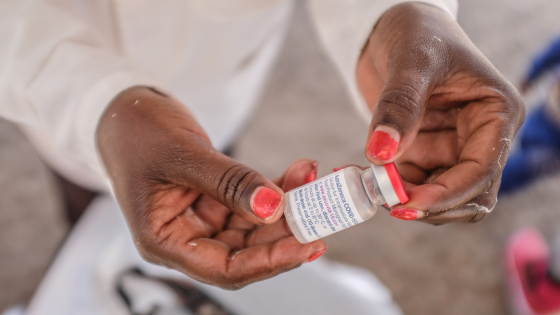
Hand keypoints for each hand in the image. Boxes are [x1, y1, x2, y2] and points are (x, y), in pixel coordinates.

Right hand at [97, 87, 325, 288]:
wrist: (124, 109)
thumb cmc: (138, 132)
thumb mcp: (183, 155)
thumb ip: (229, 183)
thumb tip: (273, 208)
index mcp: (164, 241)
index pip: (224, 268)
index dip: (269, 262)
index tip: (308, 245)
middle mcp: (186, 237)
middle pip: (246, 251)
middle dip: (287, 232)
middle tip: (324, 210)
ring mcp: (202, 219)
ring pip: (255, 226)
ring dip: (287, 205)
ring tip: (313, 179)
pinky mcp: (215, 200)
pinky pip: (253, 201)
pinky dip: (276, 188)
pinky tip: (299, 172)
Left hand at [357, 3, 524, 223]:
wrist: (392, 28)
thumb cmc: (417, 32)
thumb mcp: (412, 61)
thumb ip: (399, 106)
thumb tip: (382, 153)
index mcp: (496, 114)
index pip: (482, 170)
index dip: (448, 194)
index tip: (409, 203)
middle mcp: (479, 136)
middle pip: (468, 194)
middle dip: (431, 205)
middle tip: (388, 204)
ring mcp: (450, 146)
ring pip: (440, 195)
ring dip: (409, 200)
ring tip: (370, 188)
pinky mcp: (423, 150)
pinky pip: (412, 183)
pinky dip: (390, 189)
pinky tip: (363, 178)